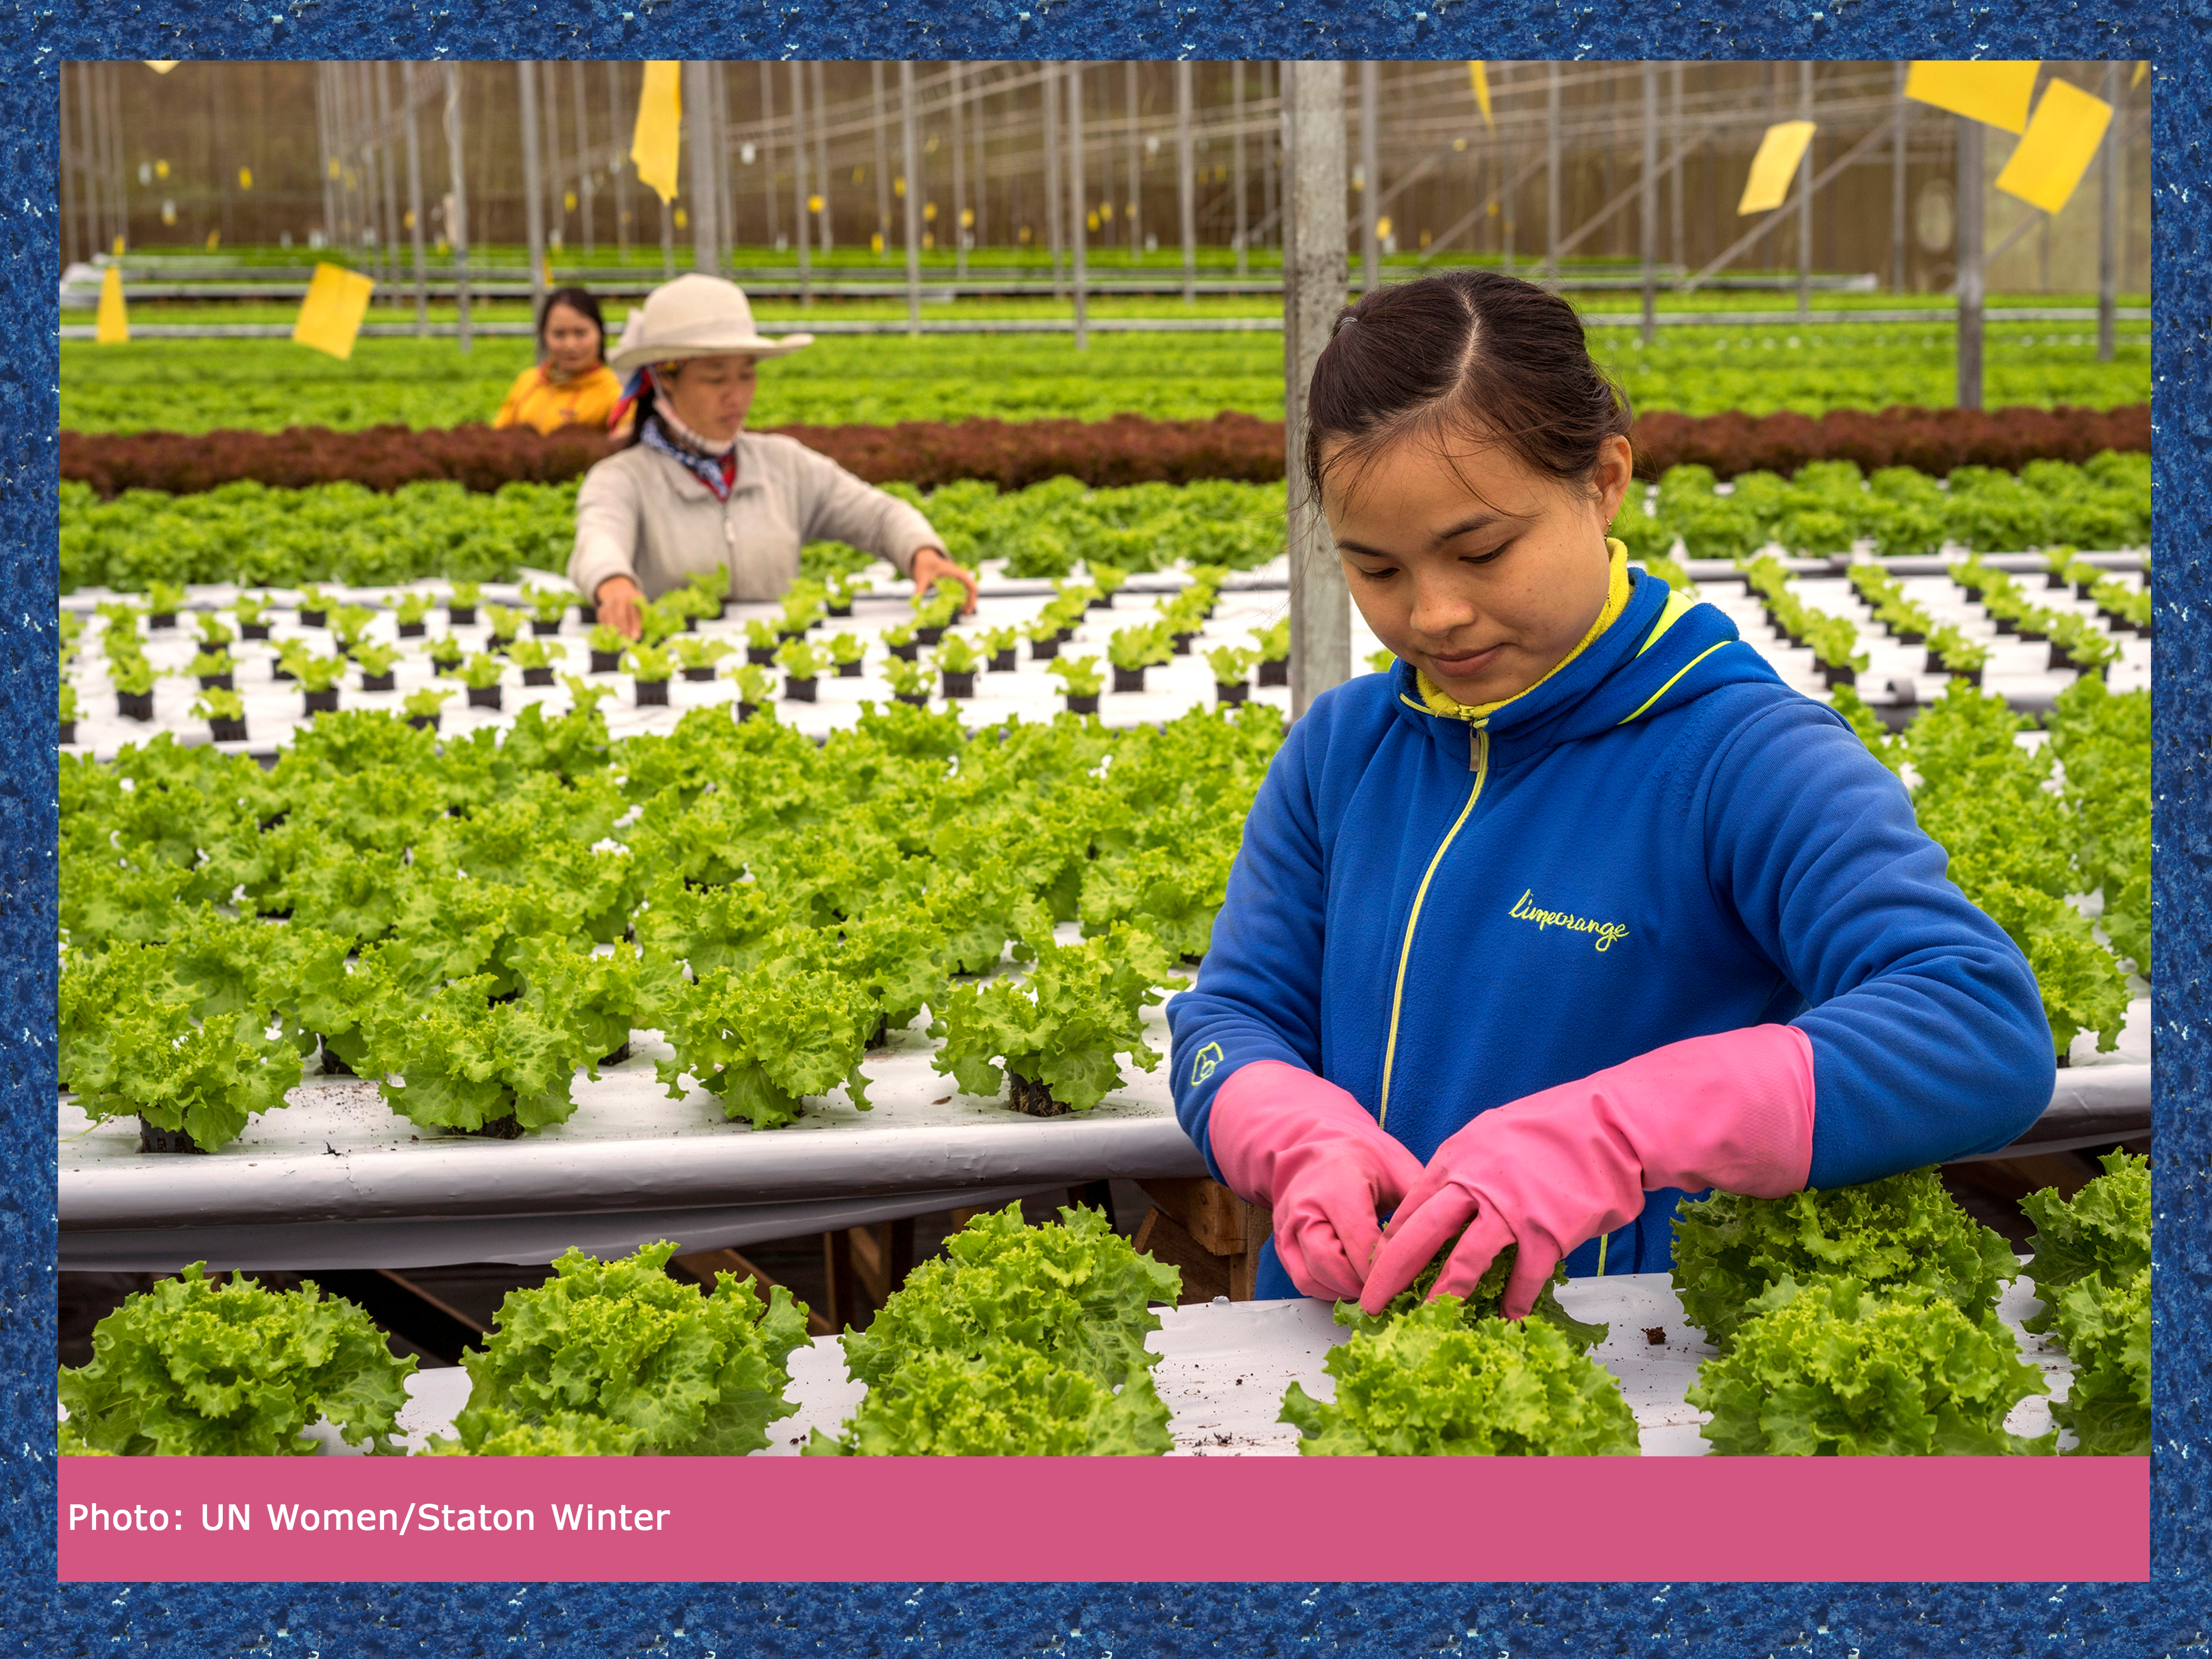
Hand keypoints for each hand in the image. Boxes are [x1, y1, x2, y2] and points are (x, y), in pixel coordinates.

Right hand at [595, 574, 644, 640]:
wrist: (620, 592)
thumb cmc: (635, 605)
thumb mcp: (642, 607)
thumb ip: (643, 619)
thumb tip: (637, 636)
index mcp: (633, 598)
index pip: (634, 613)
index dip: (635, 626)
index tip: (636, 637)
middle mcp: (620, 599)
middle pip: (620, 616)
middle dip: (624, 630)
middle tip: (627, 641)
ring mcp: (609, 604)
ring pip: (610, 620)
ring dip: (615, 632)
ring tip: (621, 640)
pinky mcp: (601, 609)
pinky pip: (603, 622)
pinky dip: (608, 630)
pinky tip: (613, 635)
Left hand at [911, 546, 977, 614]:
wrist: (925, 558)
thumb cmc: (925, 565)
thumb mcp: (921, 578)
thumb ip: (919, 590)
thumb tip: (915, 603)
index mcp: (954, 572)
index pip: (969, 584)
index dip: (971, 597)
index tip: (967, 609)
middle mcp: (959, 574)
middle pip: (972, 589)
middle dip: (970, 602)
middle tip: (965, 614)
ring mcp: (959, 578)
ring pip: (969, 590)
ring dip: (967, 601)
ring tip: (962, 613)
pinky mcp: (956, 581)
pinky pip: (964, 590)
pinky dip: (963, 599)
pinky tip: (957, 607)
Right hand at [1206, 1060, 1426, 1301]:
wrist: (1315, 1145)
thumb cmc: (1360, 1155)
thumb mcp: (1397, 1167)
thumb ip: (1420, 1203)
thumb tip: (1453, 1237)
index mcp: (1337, 1188)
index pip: (1362, 1244)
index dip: (1388, 1270)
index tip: (1413, 1281)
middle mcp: (1305, 1209)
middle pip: (1331, 1266)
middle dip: (1366, 1287)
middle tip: (1395, 1292)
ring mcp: (1288, 1228)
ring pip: (1313, 1279)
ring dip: (1346, 1291)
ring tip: (1375, 1288)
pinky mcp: (1283, 1243)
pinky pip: (1303, 1280)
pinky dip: (1328, 1289)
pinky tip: (1352, 1283)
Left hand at [1358, 1026, 1816, 1320]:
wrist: (1615, 1123)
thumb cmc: (1559, 1127)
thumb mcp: (1498, 1132)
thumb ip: (1470, 1165)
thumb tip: (1450, 1198)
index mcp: (1459, 1156)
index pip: (1411, 1204)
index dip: (1390, 1238)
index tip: (1374, 1265)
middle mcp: (1475, 1181)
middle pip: (1419, 1234)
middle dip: (1389, 1273)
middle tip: (1369, 1304)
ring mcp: (1509, 1208)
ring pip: (1461, 1261)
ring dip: (1441, 1297)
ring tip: (1424, 1323)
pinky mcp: (1546, 1232)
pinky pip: (1522, 1277)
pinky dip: (1513, 1302)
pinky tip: (1507, 1321)